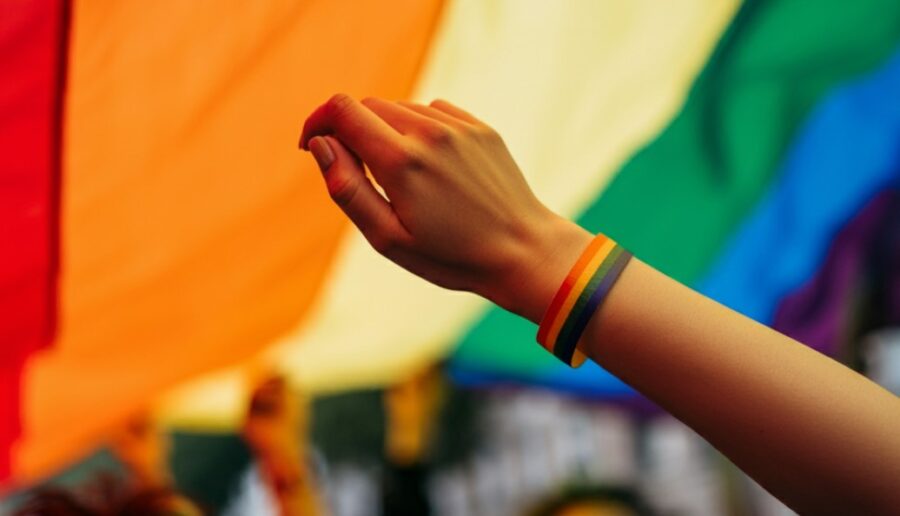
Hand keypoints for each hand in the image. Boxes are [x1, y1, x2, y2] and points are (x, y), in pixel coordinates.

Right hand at [299, 95, 590, 322]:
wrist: (523, 252)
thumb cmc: (452, 256)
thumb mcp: (388, 238)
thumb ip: (347, 188)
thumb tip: (321, 145)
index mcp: (401, 160)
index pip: (342, 110)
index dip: (317, 122)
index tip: (311, 146)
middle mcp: (429, 132)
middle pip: (367, 106)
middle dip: (348, 130)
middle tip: (355, 172)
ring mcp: (459, 126)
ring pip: (400, 108)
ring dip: (384, 131)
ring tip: (398, 178)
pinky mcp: (479, 128)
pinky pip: (433, 113)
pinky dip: (417, 130)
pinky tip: (428, 166)